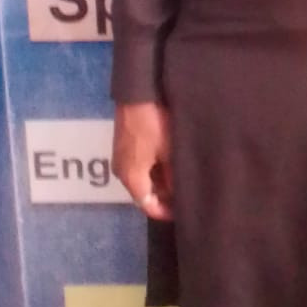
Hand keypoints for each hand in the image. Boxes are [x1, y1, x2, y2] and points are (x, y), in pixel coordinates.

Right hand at [112, 101, 173, 220]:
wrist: (137, 94)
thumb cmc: (154, 124)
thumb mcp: (169, 151)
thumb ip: (173, 176)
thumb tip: (178, 193)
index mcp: (131, 178)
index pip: (147, 205)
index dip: (165, 212)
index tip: (183, 211)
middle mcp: (122, 172)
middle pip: (143, 192)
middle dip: (164, 196)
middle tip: (185, 193)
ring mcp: (121, 158)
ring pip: (142, 178)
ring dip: (159, 181)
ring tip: (180, 178)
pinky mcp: (124, 146)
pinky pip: (139, 166)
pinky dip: (153, 169)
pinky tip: (169, 162)